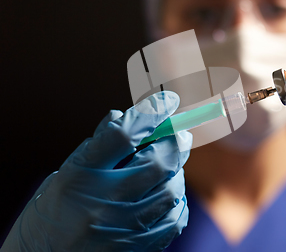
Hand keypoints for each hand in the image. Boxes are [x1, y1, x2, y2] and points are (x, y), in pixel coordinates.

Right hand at [1, 91, 191, 251]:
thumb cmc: (52, 214)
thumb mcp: (66, 172)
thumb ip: (99, 145)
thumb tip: (127, 117)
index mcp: (81, 175)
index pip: (124, 135)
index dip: (151, 113)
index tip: (167, 102)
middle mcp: (103, 201)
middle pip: (158, 161)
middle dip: (175, 142)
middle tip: (178, 134)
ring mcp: (123, 227)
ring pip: (171, 189)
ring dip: (176, 171)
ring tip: (169, 166)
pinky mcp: (137, 247)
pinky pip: (174, 219)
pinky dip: (176, 200)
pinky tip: (166, 194)